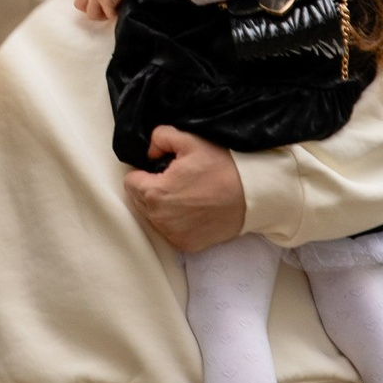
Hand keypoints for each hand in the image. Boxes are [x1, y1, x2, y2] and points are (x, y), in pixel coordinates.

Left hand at [123, 125, 248, 253]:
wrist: (252, 195)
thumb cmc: (222, 167)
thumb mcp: (190, 140)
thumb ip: (160, 137)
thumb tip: (149, 151)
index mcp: (154, 193)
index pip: (130, 182)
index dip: (145, 172)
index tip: (162, 169)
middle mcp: (159, 219)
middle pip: (140, 200)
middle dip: (152, 189)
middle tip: (178, 179)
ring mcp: (173, 235)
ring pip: (154, 217)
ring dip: (163, 206)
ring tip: (188, 194)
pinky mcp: (186, 245)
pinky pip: (170, 231)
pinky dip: (177, 222)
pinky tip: (194, 209)